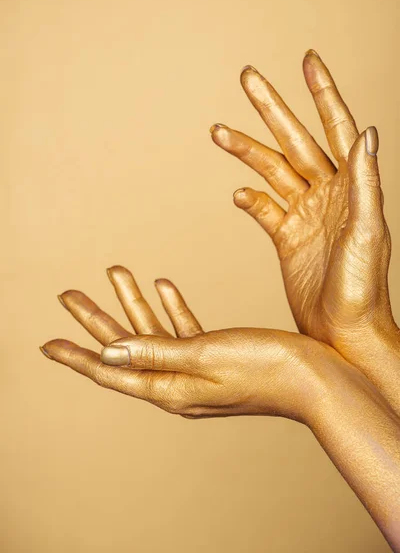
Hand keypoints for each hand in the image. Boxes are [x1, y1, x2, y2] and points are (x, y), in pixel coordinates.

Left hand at [41, 264, 334, 423]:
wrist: (317, 379)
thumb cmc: (265, 368)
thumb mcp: (204, 356)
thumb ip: (155, 353)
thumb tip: (109, 352)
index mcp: (169, 388)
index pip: (110, 370)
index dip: (76, 355)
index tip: (47, 344)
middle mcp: (177, 382)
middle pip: (124, 346)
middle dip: (95, 319)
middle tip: (68, 295)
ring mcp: (196, 369)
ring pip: (152, 332)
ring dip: (133, 301)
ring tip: (116, 271)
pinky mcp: (215, 355)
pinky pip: (183, 330)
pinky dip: (171, 307)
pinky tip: (164, 284)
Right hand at [210, 50, 399, 412]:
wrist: (343, 333)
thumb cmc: (363, 289)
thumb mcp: (367, 233)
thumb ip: (364, 183)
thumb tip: (367, 132)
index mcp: (351, 188)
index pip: (337, 129)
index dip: (324, 94)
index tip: (307, 62)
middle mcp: (327, 195)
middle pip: (295, 140)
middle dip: (273, 108)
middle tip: (249, 78)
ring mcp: (305, 214)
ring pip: (272, 170)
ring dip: (246, 150)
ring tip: (219, 131)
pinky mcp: (287, 237)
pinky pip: (264, 208)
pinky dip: (250, 198)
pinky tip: (238, 193)